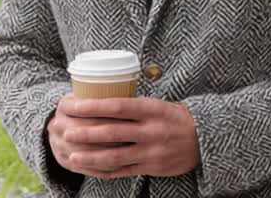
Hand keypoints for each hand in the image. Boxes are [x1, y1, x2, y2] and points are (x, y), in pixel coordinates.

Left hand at [48, 96, 200, 178]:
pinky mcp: (152, 167)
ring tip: (72, 155)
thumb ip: (133, 106)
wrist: (204, 139)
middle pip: (113, 133)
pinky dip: (105, 170)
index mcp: (151, 110)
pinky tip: (90, 169)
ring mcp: (151, 151)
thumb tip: (100, 100)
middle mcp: (151, 131)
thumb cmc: (174, 117)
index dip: (93, 107)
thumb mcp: (157, 104)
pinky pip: (124, 171)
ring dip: (91, 157)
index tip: (74, 106)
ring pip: (116, 156)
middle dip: (87, 133)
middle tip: (67, 132)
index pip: (118, 107)